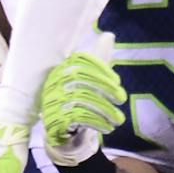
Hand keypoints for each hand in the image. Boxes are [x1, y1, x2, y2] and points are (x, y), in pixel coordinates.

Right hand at [39, 35, 126, 166]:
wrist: (65, 138)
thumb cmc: (79, 104)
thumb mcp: (90, 81)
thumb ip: (99, 60)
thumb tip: (108, 35)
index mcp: (62, 70)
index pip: (80, 61)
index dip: (100, 69)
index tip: (117, 82)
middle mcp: (54, 83)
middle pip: (81, 79)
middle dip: (105, 88)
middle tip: (121, 99)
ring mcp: (52, 101)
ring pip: (82, 99)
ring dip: (105, 110)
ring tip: (119, 119)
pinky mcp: (54, 120)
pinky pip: (78, 117)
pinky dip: (97, 122)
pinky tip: (108, 127)